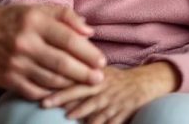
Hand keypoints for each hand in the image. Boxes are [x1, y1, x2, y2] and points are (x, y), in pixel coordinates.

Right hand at [0, 3, 105, 99]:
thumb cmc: (11, 20)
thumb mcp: (37, 9)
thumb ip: (65, 17)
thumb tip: (90, 32)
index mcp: (34, 22)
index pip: (68, 39)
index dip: (88, 52)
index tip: (102, 61)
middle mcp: (25, 43)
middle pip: (61, 62)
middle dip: (84, 73)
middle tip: (99, 79)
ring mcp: (15, 64)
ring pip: (50, 79)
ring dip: (71, 85)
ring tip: (85, 86)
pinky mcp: (7, 80)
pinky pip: (35, 91)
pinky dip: (51, 93)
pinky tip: (63, 92)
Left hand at [44, 62, 178, 123]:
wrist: (146, 83)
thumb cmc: (119, 79)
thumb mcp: (103, 71)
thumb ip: (84, 72)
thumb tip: (58, 70)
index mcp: (98, 77)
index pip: (76, 81)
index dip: (59, 86)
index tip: (42, 90)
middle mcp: (105, 88)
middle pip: (81, 93)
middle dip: (63, 99)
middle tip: (45, 103)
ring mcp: (114, 101)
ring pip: (96, 108)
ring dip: (81, 113)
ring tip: (68, 116)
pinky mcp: (124, 112)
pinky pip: (112, 121)